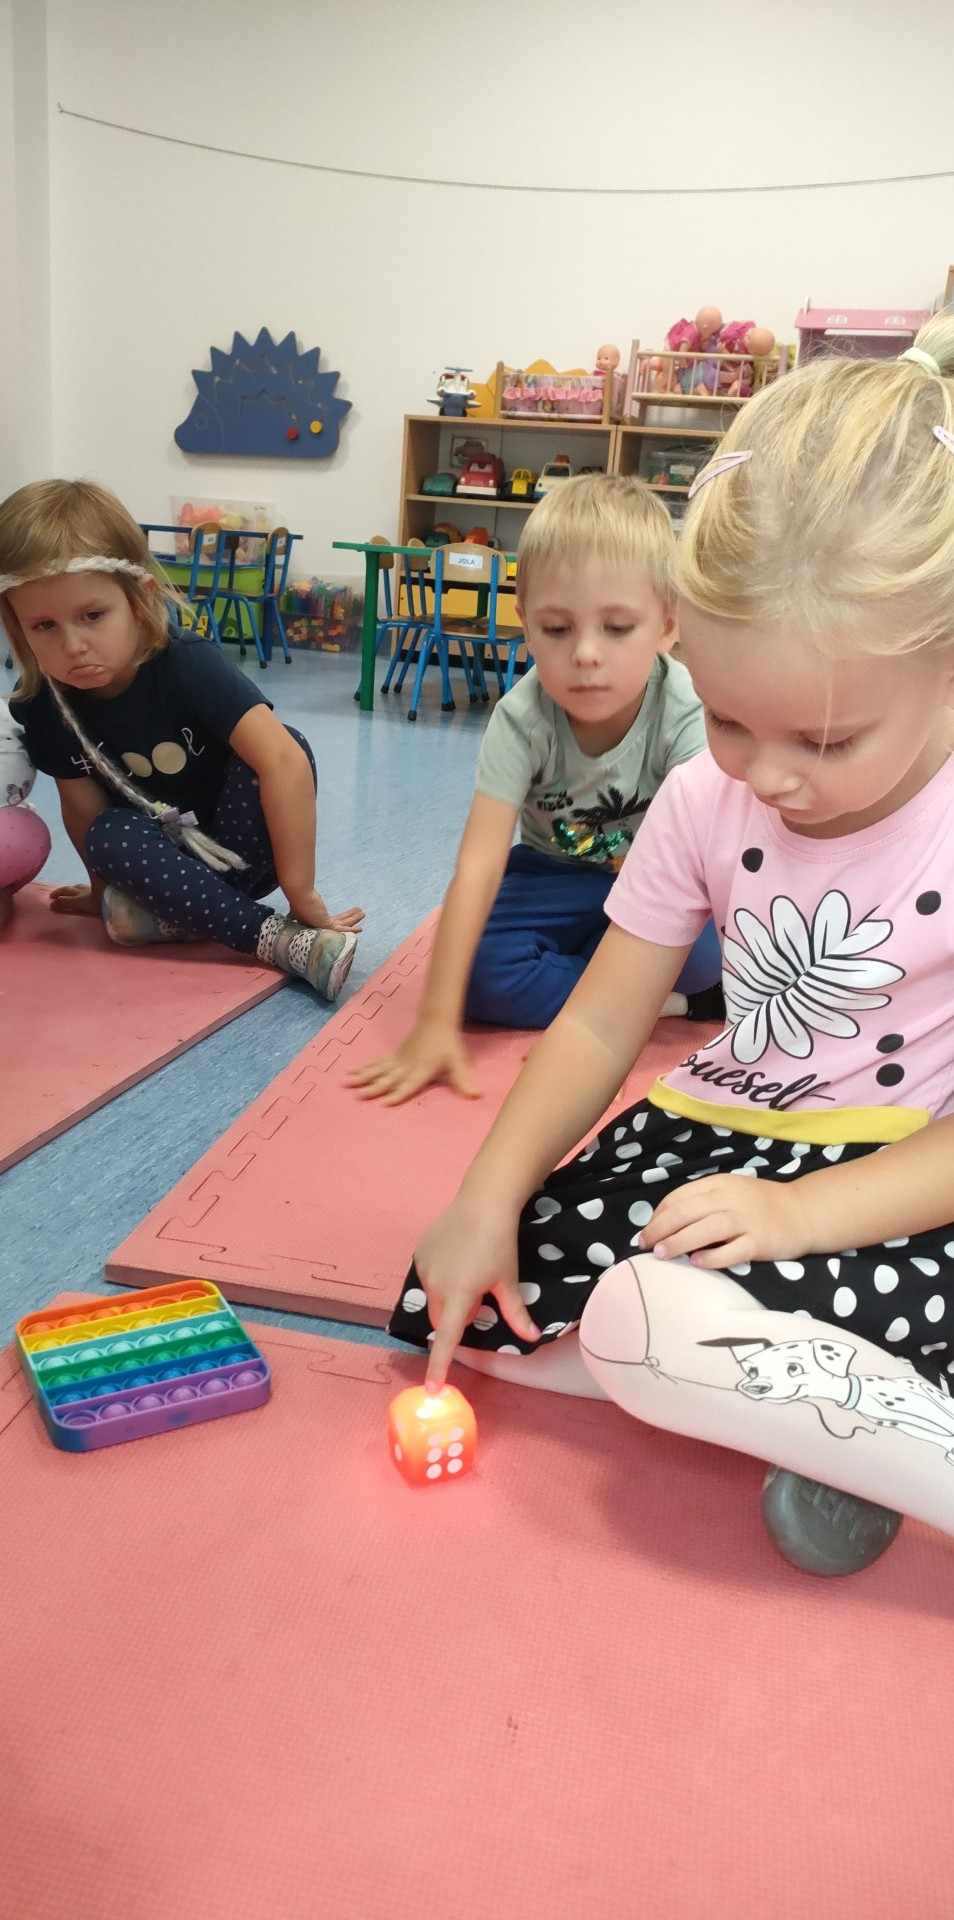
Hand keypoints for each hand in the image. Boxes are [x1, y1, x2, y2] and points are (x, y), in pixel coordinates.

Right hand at [49, 884, 101, 917]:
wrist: (119, 897)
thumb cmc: (100, 900)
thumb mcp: (81, 903)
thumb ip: (66, 903)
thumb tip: (51, 905)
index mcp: (80, 891)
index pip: (66, 890)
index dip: (58, 893)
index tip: (51, 897)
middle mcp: (87, 888)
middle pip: (74, 888)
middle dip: (66, 890)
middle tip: (59, 893)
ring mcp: (96, 889)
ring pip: (84, 888)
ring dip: (77, 890)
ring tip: (74, 892)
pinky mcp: (105, 892)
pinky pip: (93, 890)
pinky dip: (88, 892)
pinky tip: (91, 894)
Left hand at [287, 888, 365, 933]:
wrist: (298, 894)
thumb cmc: (297, 895)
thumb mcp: (300, 899)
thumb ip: (299, 901)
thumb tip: (292, 896)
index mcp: (312, 921)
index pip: (329, 922)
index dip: (339, 920)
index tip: (346, 918)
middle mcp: (317, 926)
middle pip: (337, 923)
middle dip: (349, 918)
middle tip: (359, 913)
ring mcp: (321, 927)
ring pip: (342, 925)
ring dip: (354, 919)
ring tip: (363, 913)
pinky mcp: (325, 925)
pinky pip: (342, 929)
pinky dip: (352, 929)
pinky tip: (360, 929)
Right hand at [348, 1021, 478, 1105]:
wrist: (436, 1021)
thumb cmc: (447, 1045)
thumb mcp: (458, 1062)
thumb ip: (464, 1080)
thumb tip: (477, 1095)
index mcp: (421, 1071)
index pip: (408, 1085)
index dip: (398, 1094)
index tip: (385, 1102)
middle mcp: (406, 1067)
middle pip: (387, 1079)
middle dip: (373, 1088)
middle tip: (358, 1095)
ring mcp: (397, 1061)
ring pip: (377, 1071)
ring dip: (362, 1078)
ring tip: (346, 1083)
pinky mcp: (393, 1056)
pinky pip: (376, 1064)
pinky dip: (363, 1068)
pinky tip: (351, 1072)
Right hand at [416, 1197, 539, 1390]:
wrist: (483, 1202)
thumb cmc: (500, 1243)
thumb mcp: (509, 1280)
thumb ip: (517, 1313)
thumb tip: (531, 1338)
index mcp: (459, 1296)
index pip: (447, 1339)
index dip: (439, 1366)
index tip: (432, 1390)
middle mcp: (435, 1285)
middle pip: (442, 1318)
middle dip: (456, 1318)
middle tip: (479, 1299)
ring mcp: (424, 1268)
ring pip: (433, 1297)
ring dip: (447, 1297)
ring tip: (469, 1272)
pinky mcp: (419, 1252)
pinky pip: (427, 1276)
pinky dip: (440, 1277)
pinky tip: (457, 1258)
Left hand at [638, 1174, 804, 1269]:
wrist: (803, 1211)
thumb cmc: (760, 1204)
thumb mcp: (731, 1191)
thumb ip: (703, 1201)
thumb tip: (666, 1222)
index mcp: (719, 1184)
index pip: (679, 1197)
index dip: (659, 1214)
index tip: (648, 1231)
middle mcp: (730, 1199)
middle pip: (686, 1212)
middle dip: (660, 1229)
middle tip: (645, 1244)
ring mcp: (746, 1220)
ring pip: (705, 1230)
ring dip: (678, 1242)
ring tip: (661, 1254)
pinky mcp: (760, 1242)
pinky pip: (731, 1251)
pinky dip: (711, 1257)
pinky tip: (696, 1263)